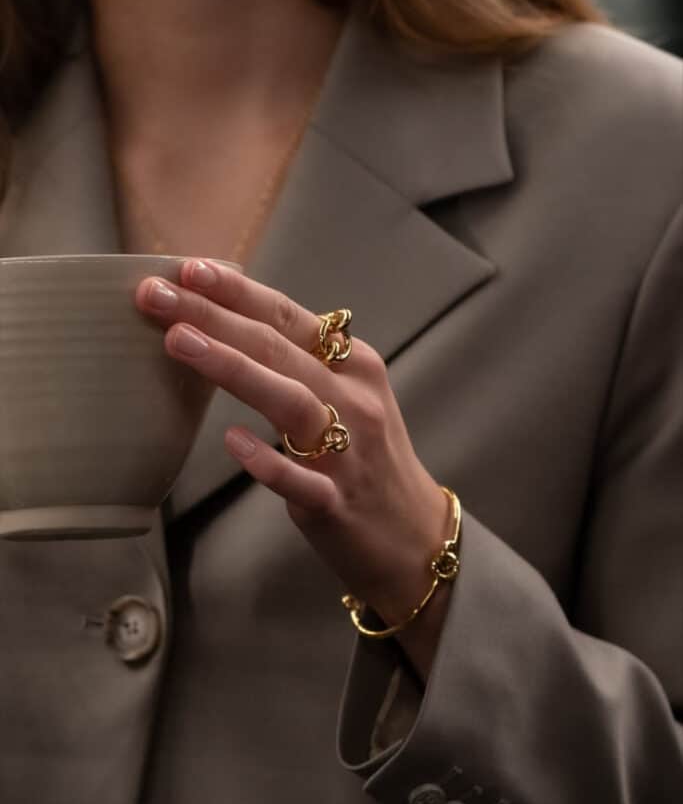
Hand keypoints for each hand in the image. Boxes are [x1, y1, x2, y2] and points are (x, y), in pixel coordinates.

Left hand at [136, 259, 452, 668]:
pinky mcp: (335, 503)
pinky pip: (300, 481)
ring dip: (233, 367)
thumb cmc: (365, 457)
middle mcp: (355, 400)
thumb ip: (298, 361)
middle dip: (213, 315)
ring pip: (290, 400)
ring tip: (178, 341)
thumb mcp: (346, 396)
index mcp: (355, 366)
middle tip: (155, 293)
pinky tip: (232, 441)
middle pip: (278, 348)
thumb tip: (227, 318)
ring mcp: (348, 452)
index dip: (237, 291)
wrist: (414, 535)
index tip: (187, 268)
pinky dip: (267, 460)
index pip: (288, 316)